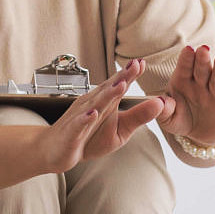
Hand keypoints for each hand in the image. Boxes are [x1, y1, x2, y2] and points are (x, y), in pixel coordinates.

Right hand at [37, 59, 167, 173]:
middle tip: (135, 65)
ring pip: (94, 105)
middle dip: (121, 77)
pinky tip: (92, 114)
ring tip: (121, 85)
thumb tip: (161, 102)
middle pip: (108, 90)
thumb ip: (138, 116)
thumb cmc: (87, 138)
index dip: (129, 74)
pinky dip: (85, 119)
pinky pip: (78, 126)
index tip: (142, 62)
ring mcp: (80, 118)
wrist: (54, 151)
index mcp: (103, 102)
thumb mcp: (120, 130)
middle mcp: (91, 105)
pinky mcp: (71, 134)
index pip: (117, 85)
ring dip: (107, 95)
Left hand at [156, 45, 214, 144]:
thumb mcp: (169, 119)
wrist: (200, 134)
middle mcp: (201, 85)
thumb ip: (164, 111)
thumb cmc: (181, 119)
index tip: (188, 49)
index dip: (187, 59)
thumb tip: (162, 103)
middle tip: (203, 49)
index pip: (185, 68)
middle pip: (202, 70)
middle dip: (203, 60)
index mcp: (184, 82)